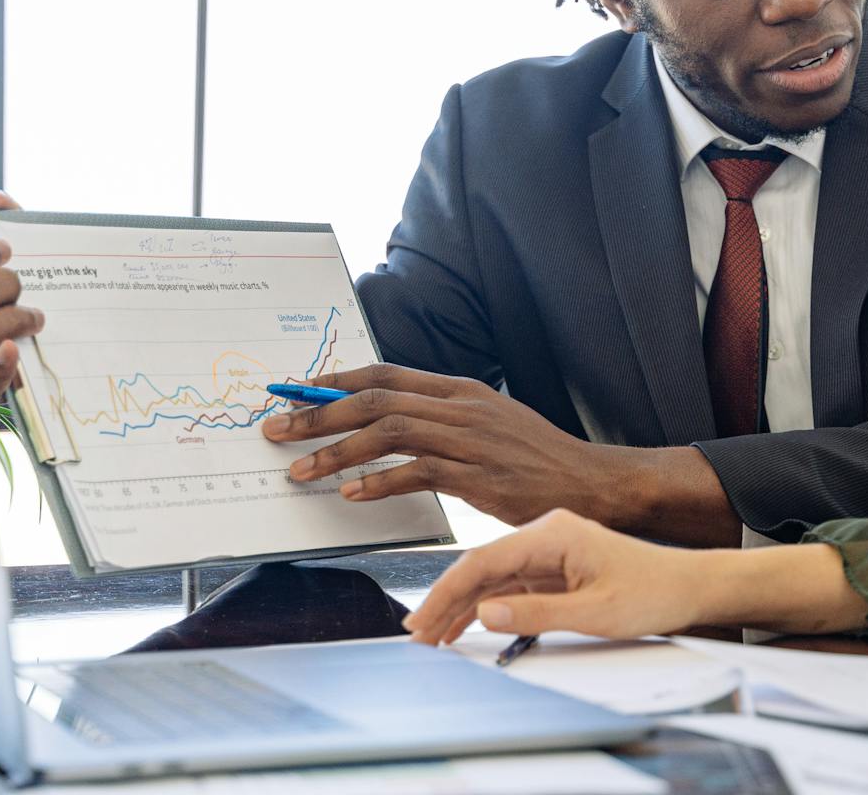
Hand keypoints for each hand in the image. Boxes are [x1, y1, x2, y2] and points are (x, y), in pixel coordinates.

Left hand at [259, 363, 631, 526]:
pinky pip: (416, 472)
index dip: (335, 380)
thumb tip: (392, 424)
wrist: (589, 483)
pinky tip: (350, 494)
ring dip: (336, 450)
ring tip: (299, 468)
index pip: (386, 372)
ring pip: (388, 431)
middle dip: (318, 412)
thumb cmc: (537, 460)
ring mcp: (470, 439)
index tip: (295, 390)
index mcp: (460, 390)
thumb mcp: (490, 424)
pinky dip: (378, 482)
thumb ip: (443, 419)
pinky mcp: (478, 476)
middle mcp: (462, 407)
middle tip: (278, 429)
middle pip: (376, 398)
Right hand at [403, 509, 720, 643]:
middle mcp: (547, 534)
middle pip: (481, 567)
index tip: (423, 618)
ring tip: (432, 635)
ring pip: (492, 577)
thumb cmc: (653, 590)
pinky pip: (510, 586)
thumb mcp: (594, 611)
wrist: (688, 585)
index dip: (446, 591)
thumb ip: (537, 612)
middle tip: (417, 634)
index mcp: (554, 532)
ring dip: (461, 605)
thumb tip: (485, 613)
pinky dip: (486, 607)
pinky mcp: (555, 567)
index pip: (483, 559)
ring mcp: (549, 551)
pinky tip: (466, 625)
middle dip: (446, 601)